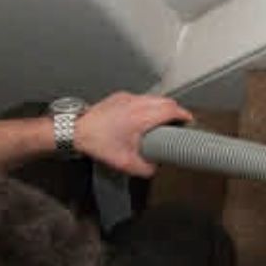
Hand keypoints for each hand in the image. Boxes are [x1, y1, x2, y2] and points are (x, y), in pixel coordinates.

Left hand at [75, 92, 192, 176]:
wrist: (75, 131)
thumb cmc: (99, 144)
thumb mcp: (126, 163)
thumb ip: (147, 168)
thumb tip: (157, 168)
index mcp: (143, 117)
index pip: (172, 109)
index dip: (184, 115)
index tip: (190, 122)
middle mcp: (137, 103)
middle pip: (166, 101)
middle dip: (176, 111)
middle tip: (179, 122)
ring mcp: (127, 98)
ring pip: (154, 97)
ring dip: (163, 107)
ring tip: (164, 120)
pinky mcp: (119, 97)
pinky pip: (141, 98)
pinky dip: (148, 105)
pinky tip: (144, 117)